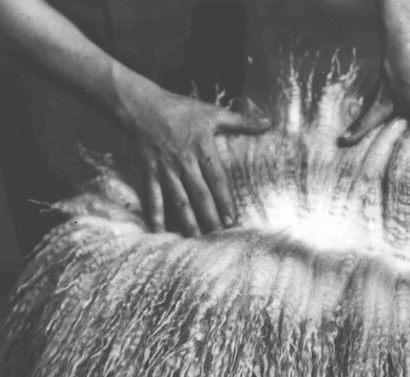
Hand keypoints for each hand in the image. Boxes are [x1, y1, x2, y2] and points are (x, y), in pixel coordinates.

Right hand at [116, 79, 270, 234]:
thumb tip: (269, 122)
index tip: (231, 220)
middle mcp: (185, 162)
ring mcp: (166, 168)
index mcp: (203, 149)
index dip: (224, 200)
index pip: (217, 180)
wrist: (140, 104)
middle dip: (209, 217)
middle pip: (199, 195)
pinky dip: (155, 214)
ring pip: (178, 199)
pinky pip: (153, 196)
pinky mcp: (149, 171)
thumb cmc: (180, 109)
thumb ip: (242, 121)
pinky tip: (159, 231)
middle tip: (218, 237)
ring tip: (195, 240)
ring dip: (187, 221)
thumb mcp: (212, 112)